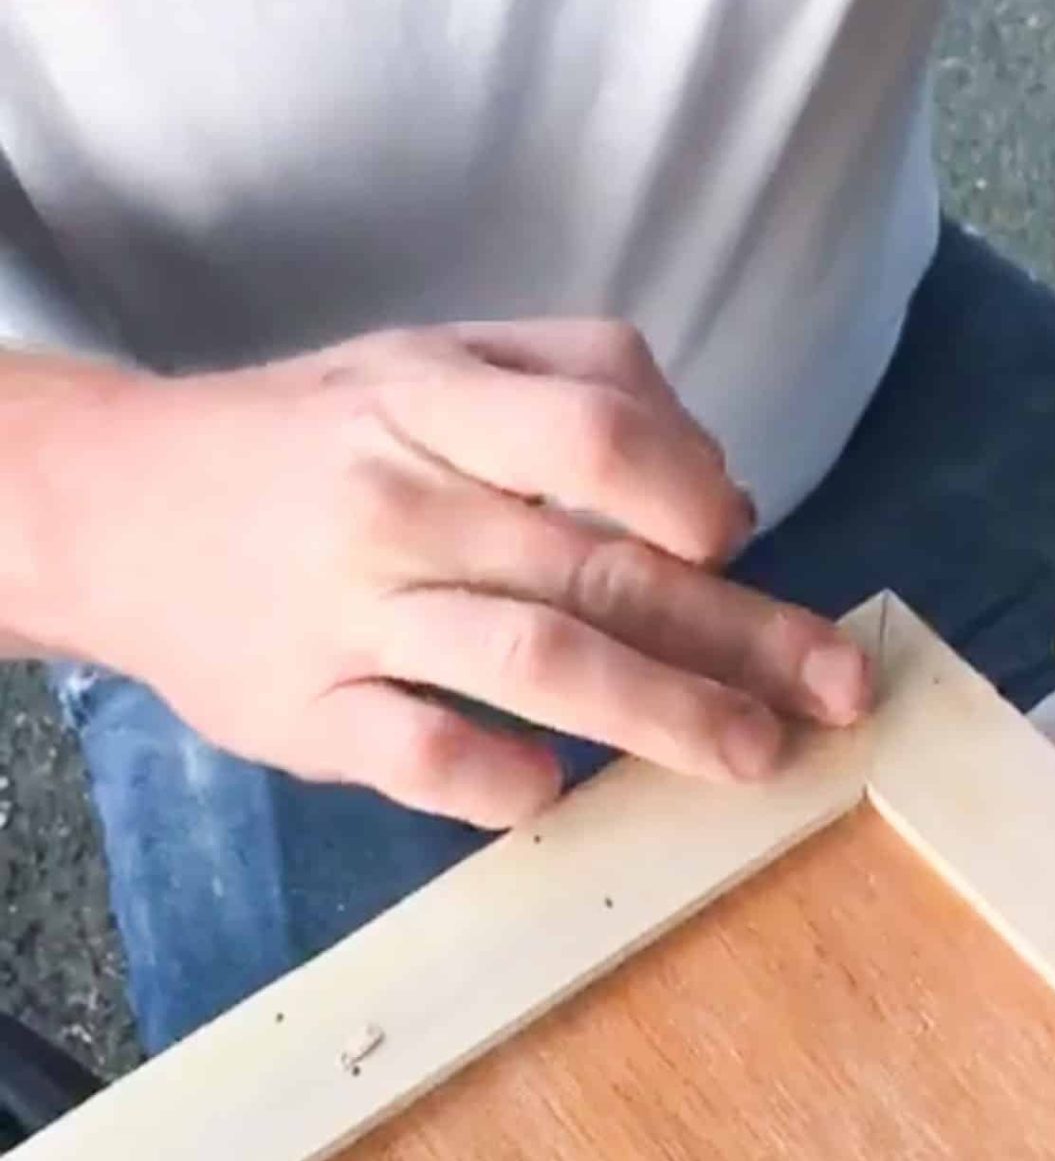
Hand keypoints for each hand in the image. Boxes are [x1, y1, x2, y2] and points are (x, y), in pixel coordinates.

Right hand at [63, 322, 869, 826]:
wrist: (111, 507)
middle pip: (598, 568)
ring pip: (530, 659)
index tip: (741, 543)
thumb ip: (574, 392)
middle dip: (737, 638)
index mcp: (436, 400)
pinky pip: (415, 751)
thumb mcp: (428, 366)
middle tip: (836, 694)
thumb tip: (721, 497)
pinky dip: (491, 776)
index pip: (595, 429)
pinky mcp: (307, 712)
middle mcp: (403, 500)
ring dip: (657, 714)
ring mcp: (354, 612)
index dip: (689, 488)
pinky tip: (551, 795)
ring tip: (752, 756)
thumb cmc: (311, 442)